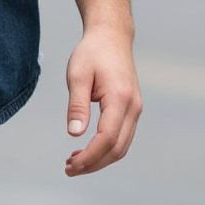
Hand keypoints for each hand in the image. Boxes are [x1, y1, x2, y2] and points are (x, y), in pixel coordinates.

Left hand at [63, 25, 141, 176]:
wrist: (111, 36)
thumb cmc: (92, 52)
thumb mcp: (78, 74)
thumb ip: (77, 105)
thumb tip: (74, 134)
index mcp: (120, 99)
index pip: (106, 138)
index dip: (90, 156)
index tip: (70, 165)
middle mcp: (133, 108)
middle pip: (117, 149)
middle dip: (94, 163)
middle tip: (69, 169)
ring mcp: (135, 109)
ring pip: (122, 146)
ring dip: (100, 158)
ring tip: (75, 162)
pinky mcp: (131, 109)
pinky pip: (122, 136)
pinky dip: (106, 148)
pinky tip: (87, 149)